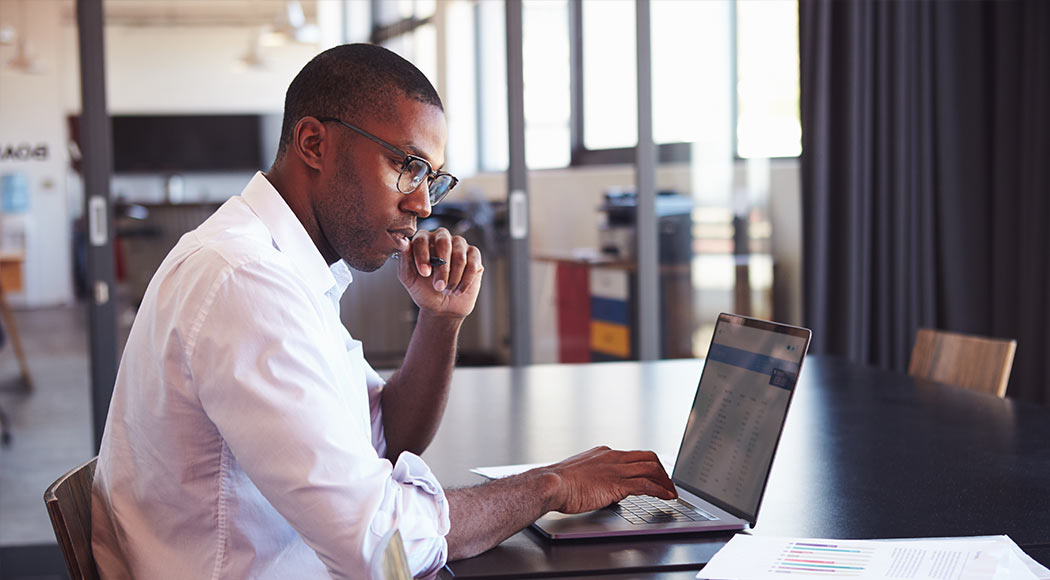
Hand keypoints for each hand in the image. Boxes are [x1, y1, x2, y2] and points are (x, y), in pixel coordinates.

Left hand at [397, 227, 483, 318]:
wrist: (442, 307)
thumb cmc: (424, 290)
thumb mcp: (409, 278)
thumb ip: (404, 259)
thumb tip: (401, 241)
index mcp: (423, 240)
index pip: (422, 239)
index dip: (423, 256)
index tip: (424, 274)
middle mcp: (441, 238)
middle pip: (443, 242)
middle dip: (442, 268)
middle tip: (438, 286)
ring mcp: (459, 245)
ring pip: (459, 254)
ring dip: (453, 277)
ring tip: (446, 290)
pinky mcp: (474, 255)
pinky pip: (472, 263)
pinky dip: (465, 280)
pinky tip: (457, 290)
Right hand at [536, 446, 676, 513]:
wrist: (551, 484)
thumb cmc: (558, 483)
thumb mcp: (579, 475)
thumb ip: (593, 478)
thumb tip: (600, 490)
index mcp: (604, 453)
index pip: (633, 455)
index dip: (648, 465)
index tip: (655, 474)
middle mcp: (612, 457)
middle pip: (648, 458)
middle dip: (662, 471)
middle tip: (668, 483)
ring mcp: (616, 469)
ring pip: (651, 469)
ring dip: (665, 481)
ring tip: (672, 492)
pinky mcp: (617, 483)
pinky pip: (646, 485)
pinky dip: (660, 490)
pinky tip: (667, 497)